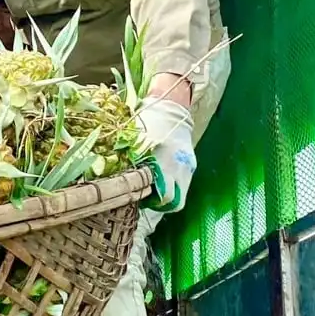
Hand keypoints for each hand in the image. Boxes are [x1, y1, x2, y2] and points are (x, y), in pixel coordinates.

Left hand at [139, 99, 194, 213]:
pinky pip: (184, 183)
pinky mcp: (192, 164)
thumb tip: (123, 184)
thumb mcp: (137, 145)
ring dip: (169, 196)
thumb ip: (134, 166)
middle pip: (175, 202)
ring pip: (182, 195)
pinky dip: (175, 185)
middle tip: (147, 198)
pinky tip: (164, 177)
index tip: (140, 198)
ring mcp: (188, 168)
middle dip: (161, 204)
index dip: (151, 203)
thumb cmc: (148, 125)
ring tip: (155, 189)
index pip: (164, 198)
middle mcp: (179, 169)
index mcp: (164, 165)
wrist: (171, 110)